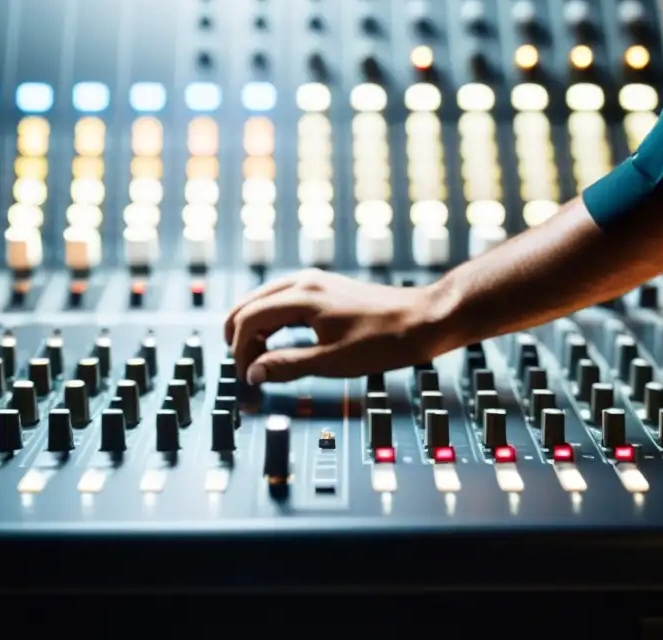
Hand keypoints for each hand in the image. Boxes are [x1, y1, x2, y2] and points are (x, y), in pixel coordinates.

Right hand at [225, 270, 444, 384]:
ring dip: (253, 328)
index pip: (249, 319)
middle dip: (238, 337)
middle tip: (244, 369)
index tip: (246, 379)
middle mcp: (304, 282)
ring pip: (263, 300)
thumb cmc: (385, 341)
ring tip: (257, 359)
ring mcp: (315, 282)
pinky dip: (270, 319)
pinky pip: (282, 299)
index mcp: (303, 297)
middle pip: (249, 304)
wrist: (423, 319)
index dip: (239, 352)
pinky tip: (277, 342)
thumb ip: (288, 366)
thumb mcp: (334, 362)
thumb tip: (253, 374)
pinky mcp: (324, 288)